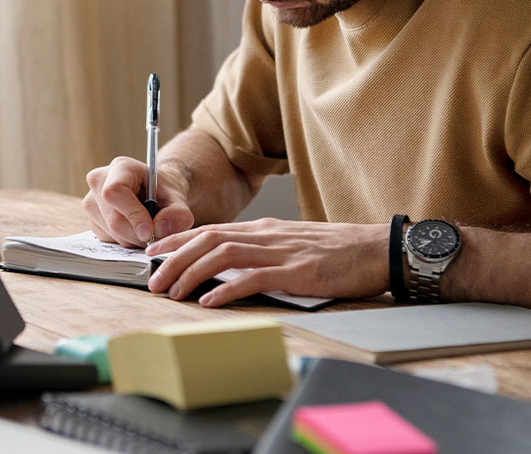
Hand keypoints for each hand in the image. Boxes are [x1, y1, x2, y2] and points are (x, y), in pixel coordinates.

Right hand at [82, 157, 193, 247]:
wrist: (157, 195)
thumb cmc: (165, 193)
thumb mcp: (179, 200)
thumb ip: (177, 215)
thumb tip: (160, 230)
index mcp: (120, 167)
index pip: (115, 192)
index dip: (132, 215)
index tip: (149, 232)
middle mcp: (99, 181)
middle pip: (113, 219)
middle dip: (137, 235)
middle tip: (155, 237)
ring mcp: (91, 200)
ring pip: (109, 232)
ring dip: (132, 239)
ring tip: (147, 229)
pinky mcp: (91, 219)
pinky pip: (106, 239)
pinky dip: (124, 241)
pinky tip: (134, 229)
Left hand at [144, 218, 388, 306]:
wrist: (378, 249)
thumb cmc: (339, 252)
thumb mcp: (293, 244)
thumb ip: (263, 251)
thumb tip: (232, 266)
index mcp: (265, 229)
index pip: (211, 230)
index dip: (178, 240)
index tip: (153, 253)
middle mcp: (267, 235)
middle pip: (208, 240)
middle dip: (174, 259)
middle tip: (152, 280)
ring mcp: (282, 251)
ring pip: (223, 255)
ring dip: (192, 273)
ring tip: (172, 292)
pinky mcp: (297, 271)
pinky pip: (254, 277)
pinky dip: (227, 289)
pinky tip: (209, 300)